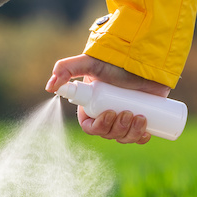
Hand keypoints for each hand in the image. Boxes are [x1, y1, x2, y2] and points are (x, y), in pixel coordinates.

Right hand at [45, 54, 170, 144]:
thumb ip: (66, 69)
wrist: (145, 59)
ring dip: (131, 133)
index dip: (99, 127)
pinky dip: (141, 136)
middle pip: (108, 134)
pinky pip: (138, 137)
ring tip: (140, 117)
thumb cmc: (115, 61)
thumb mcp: (89, 63)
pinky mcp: (140, 118)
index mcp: (91, 107)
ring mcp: (124, 117)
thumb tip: (49, 87)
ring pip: (123, 137)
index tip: (109, 114)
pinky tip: (146, 131)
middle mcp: (106, 114)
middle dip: (118, 128)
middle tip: (127, 113)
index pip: (90, 127)